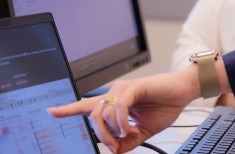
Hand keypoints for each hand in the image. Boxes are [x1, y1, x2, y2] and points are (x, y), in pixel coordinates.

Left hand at [48, 68, 201, 152]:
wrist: (184, 92)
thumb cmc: (166, 105)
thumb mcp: (144, 131)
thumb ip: (128, 141)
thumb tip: (115, 151)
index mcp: (116, 102)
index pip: (87, 105)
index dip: (68, 109)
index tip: (50, 112)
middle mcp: (115, 93)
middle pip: (92, 115)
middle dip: (99, 135)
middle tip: (113, 146)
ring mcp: (123, 88)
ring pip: (102, 113)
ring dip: (111, 131)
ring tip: (127, 137)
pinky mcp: (133, 87)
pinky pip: (118, 108)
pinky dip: (121, 123)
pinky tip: (130, 129)